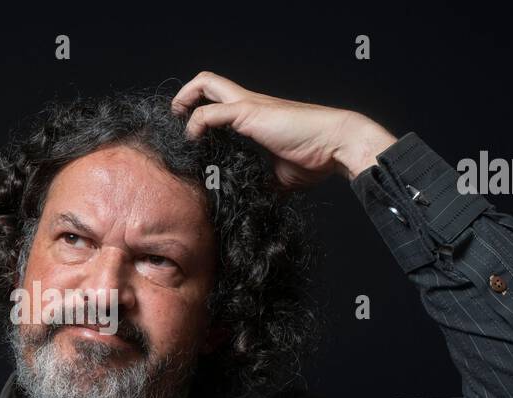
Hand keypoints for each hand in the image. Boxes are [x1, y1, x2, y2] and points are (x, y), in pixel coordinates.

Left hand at [171, 71, 396, 190]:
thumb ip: (263, 182)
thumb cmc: (316, 158)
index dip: (201, 112)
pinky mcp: (249, 113)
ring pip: (205, 83)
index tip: (191, 137)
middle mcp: (249, 103)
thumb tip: (253, 201)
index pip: (220, 101)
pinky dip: (195, 125)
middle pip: (208, 81)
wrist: (336, 145)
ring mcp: (249, 104)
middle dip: (185, 96)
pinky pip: (209, 113)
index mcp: (256, 115)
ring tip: (178, 125)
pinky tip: (194, 143)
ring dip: (184, 101)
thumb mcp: (280, 176)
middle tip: (177, 120)